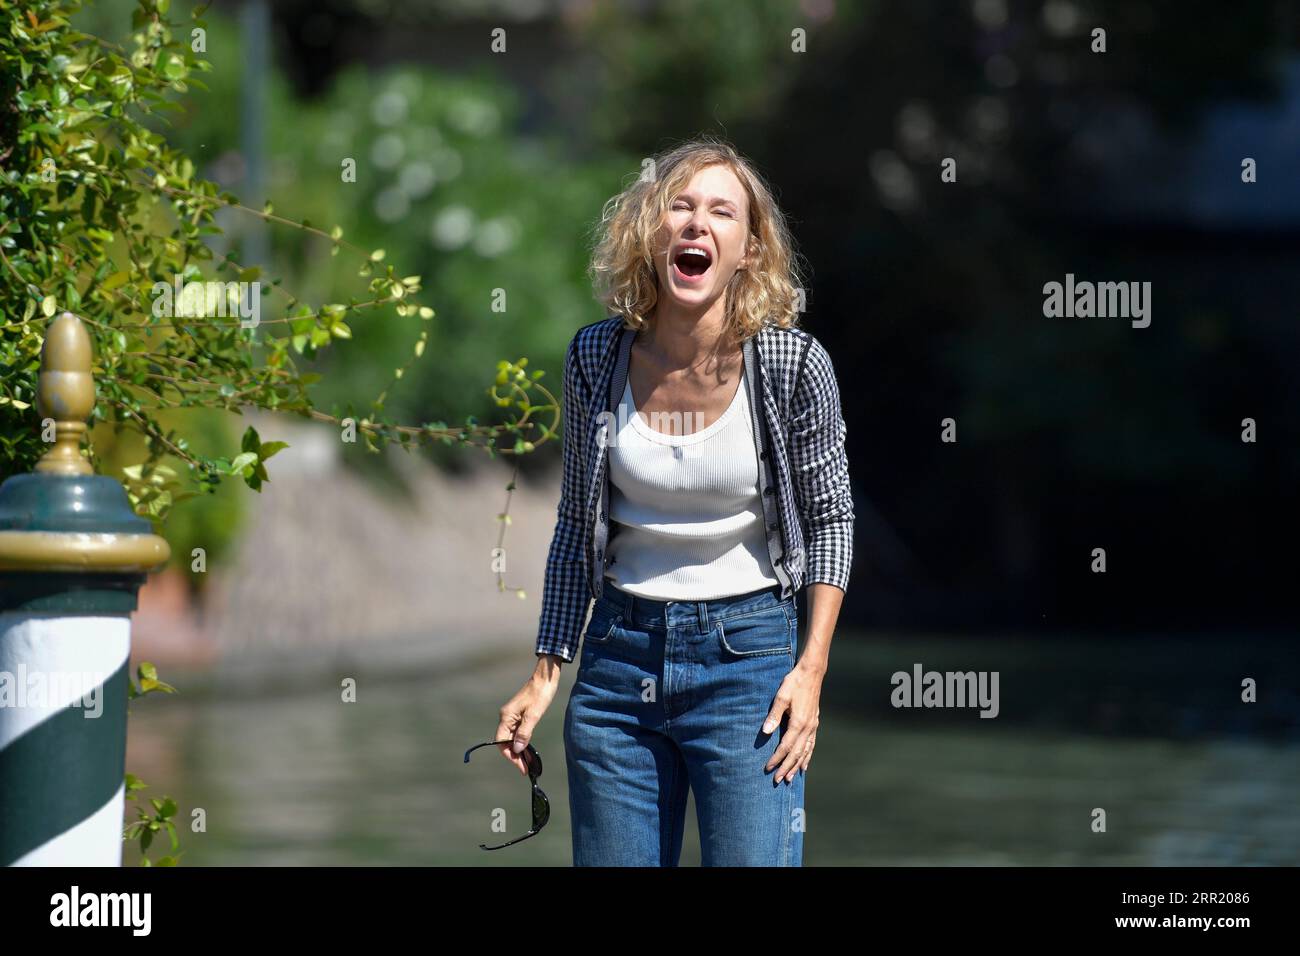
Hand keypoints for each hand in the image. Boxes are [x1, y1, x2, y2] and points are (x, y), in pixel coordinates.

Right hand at [495, 656, 562, 774]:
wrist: (545, 678)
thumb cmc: (540, 694)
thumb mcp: (534, 715)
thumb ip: (524, 732)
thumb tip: (517, 749)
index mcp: (507, 716)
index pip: (502, 742)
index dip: (510, 755)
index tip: (521, 766)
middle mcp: (506, 717)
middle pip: (505, 742)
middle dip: (514, 756)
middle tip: (526, 768)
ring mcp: (512, 716)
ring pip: (511, 738)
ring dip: (518, 751)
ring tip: (527, 763)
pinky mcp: (519, 715)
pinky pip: (516, 732)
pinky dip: (521, 742)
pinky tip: (528, 750)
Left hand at [761, 661, 822, 783]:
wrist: (812, 673)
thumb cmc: (794, 683)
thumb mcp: (781, 697)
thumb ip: (773, 716)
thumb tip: (765, 732)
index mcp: (798, 723)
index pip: (786, 747)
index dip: (777, 759)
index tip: (768, 768)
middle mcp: (807, 728)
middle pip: (796, 753)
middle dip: (787, 767)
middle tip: (778, 780)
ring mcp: (813, 726)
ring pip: (805, 751)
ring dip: (797, 765)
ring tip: (791, 778)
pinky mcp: (814, 723)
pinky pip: (811, 745)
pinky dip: (807, 756)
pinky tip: (804, 764)